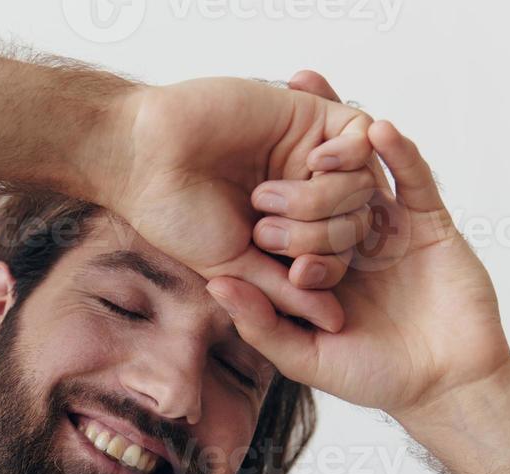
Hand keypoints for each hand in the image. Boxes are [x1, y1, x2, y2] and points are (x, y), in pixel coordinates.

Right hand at [107, 77, 380, 330]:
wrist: (147, 157)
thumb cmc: (177, 216)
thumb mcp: (234, 268)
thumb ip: (285, 293)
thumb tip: (335, 322)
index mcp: (287, 230)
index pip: (339, 257)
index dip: (328, 269)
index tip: (294, 272)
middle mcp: (303, 191)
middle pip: (358, 222)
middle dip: (320, 236)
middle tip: (265, 232)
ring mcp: (308, 152)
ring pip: (363, 184)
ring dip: (322, 200)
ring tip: (266, 197)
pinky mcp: (310, 115)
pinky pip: (362, 135)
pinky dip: (348, 156)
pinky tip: (313, 161)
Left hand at [204, 70, 509, 420]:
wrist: (444, 386)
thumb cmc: (372, 376)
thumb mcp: (303, 356)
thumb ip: (260, 322)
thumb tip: (216, 284)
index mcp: (315, 263)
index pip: (283, 218)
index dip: (260, 187)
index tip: (225, 153)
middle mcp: (349, 239)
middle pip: (320, 183)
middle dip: (296, 147)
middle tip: (269, 106)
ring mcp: (390, 229)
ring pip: (363, 174)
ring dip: (343, 138)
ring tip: (318, 99)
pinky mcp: (430, 225)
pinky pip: (414, 182)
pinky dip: (400, 155)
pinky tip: (379, 129)